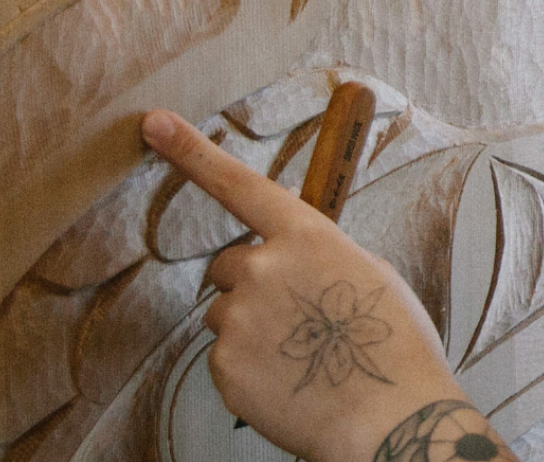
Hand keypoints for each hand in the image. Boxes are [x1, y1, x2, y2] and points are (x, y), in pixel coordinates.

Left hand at [141, 110, 514, 461]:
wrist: (389, 420)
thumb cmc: (390, 347)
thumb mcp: (367, 274)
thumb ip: (319, 254)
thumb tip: (294, 259)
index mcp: (306, 237)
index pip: (240, 184)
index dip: (191, 151)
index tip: (153, 124)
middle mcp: (263, 269)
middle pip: (231, 264)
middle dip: (252, 285)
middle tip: (296, 320)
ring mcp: (239, 319)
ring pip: (228, 314)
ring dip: (253, 329)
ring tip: (301, 359)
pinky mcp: (225, 366)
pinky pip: (227, 356)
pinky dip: (250, 369)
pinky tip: (289, 383)